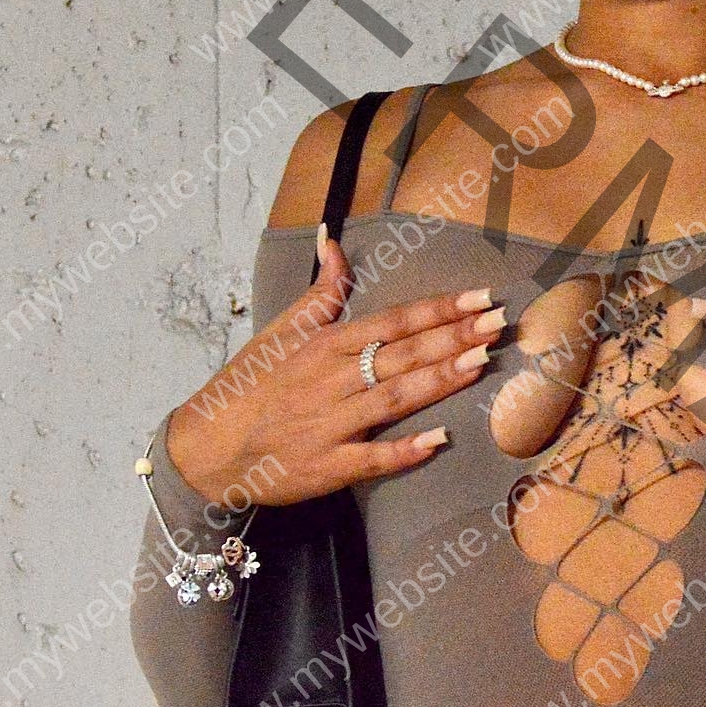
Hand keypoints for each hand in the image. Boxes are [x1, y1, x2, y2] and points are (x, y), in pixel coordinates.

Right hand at [165, 229, 505, 506]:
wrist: (206, 449)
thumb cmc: (249, 387)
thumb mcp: (280, 331)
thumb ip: (320, 291)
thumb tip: (333, 240)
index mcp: (323, 345)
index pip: (392, 321)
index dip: (439, 309)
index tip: (480, 296)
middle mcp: (330, 381)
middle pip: (402, 354)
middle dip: (454, 337)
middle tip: (500, 323)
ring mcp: (330, 425)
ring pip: (394, 398)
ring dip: (440, 380)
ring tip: (482, 363)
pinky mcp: (327, 466)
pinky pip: (371, 458)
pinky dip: (405, 451)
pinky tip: (440, 440)